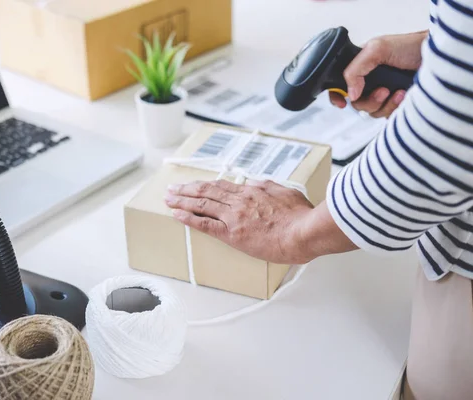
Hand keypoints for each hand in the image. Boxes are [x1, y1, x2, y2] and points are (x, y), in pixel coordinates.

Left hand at [164, 179, 315, 264]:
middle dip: (186, 190)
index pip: (221, 186)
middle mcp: (238, 201)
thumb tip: (254, 182)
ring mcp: (233, 217)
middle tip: (172, 189)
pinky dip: (188, 218)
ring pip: (201, 205)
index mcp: (252, 191)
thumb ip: (268, 186)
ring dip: (182, 201)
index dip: (204, 185)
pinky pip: (205, 224)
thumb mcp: (286, 191)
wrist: (304, 232)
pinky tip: (176, 214)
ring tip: (168, 199)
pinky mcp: (232, 234)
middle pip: (206, 192)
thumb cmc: (300, 216)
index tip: (193, 184)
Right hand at [330, 31, 426, 117]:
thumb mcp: (376, 49)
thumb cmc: (409, 46)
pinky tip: (405, 96)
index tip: (342, 103)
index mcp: (360, 68)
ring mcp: (384, 95)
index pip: (340, 86)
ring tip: (399, 91)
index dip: (337, 96)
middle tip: (383, 90)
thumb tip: (350, 95)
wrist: (437, 56)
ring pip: (372, 113)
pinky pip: (388, 117)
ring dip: (385, 104)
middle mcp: (370, 83)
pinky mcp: (397, 105)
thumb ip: (355, 69)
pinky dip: (395, 108)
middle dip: (369, 100)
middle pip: (357, 104)